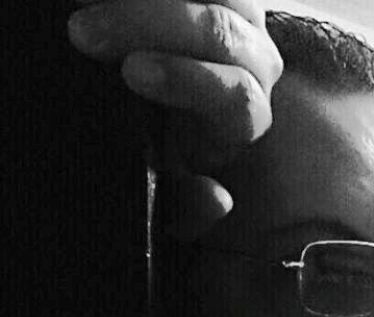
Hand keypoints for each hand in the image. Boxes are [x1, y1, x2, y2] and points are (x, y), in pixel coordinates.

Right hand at [67, 0, 282, 239]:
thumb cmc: (165, 155)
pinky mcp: (230, 2)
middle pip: (223, 35)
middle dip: (152, 25)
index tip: (130, 72)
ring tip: (93, 2)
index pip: (234, 97)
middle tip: (84, 30)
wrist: (163, 117)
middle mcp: (256, 70)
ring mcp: (245, 27)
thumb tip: (218, 200)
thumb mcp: (169, 192)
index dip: (187, 81)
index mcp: (244, 119)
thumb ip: (188, 207)